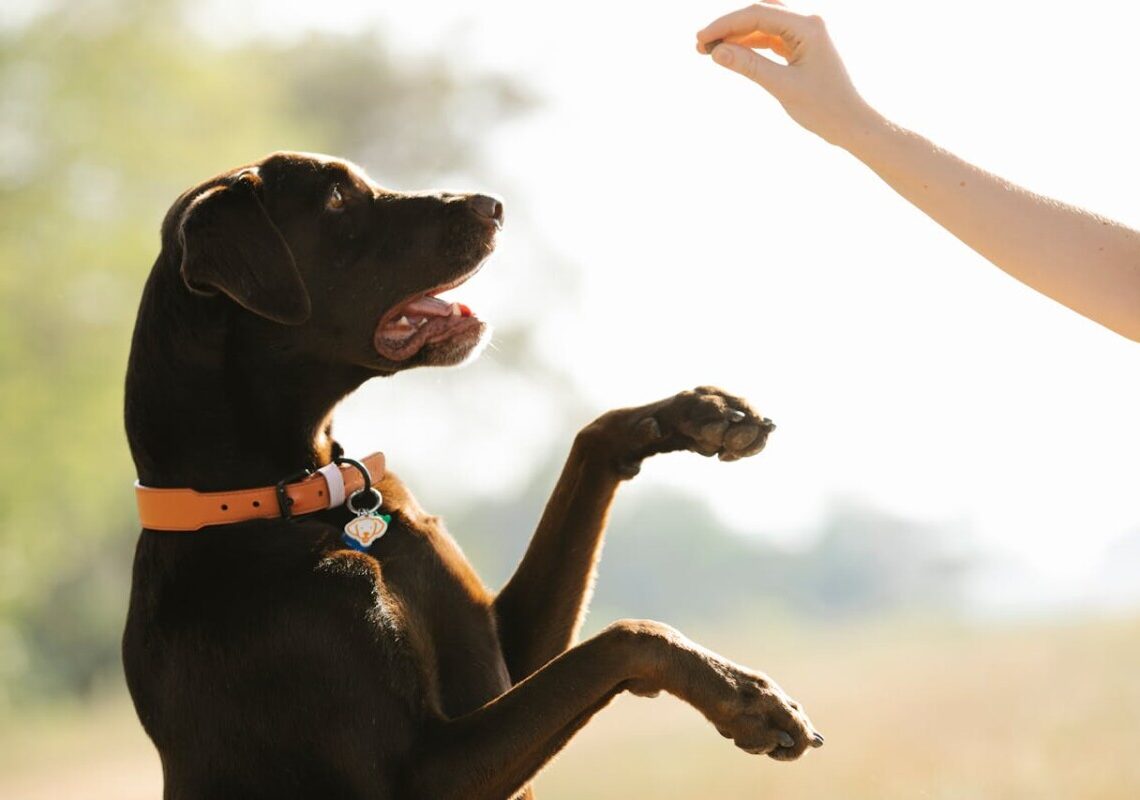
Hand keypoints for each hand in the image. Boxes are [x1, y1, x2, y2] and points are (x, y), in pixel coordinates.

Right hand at [696, 2, 875, 146]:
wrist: (850, 123)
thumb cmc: (824, 107)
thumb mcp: (782, 87)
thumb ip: (749, 66)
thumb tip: (716, 52)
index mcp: (808, 27)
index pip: (757, 14)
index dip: (725, 25)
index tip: (701, 40)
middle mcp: (807, 23)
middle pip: (758, 13)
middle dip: (728, 27)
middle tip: (700, 45)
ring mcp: (804, 34)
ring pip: (762, 25)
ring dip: (736, 36)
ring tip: (710, 51)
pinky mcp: (800, 47)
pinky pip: (768, 39)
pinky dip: (748, 45)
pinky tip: (731, 54)